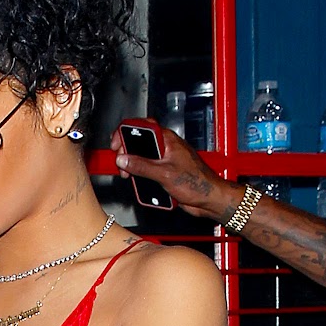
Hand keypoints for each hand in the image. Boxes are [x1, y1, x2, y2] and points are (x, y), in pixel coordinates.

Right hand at [111, 125, 240, 220]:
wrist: (210, 199)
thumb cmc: (198, 183)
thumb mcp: (164, 173)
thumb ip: (142, 166)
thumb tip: (123, 160)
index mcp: (167, 139)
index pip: (142, 126)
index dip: (125, 132)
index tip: (116, 145)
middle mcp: (166, 147)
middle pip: (139, 143)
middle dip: (127, 153)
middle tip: (121, 164)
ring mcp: (165, 161)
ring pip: (142, 159)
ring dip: (134, 168)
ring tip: (130, 176)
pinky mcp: (165, 173)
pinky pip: (148, 172)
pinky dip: (142, 177)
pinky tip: (141, 183)